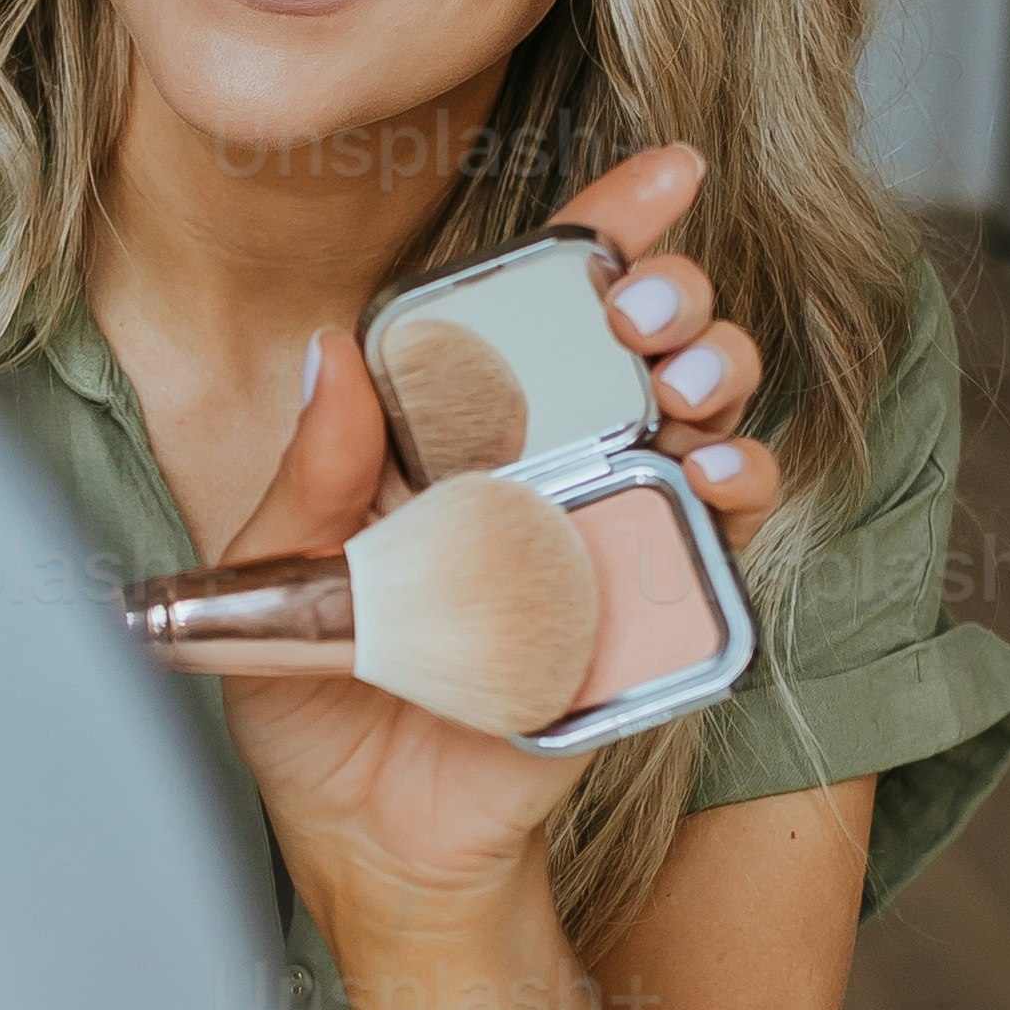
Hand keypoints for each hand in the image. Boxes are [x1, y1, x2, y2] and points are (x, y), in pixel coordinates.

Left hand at [211, 145, 785, 930]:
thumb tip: (332, 353)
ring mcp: (604, 526)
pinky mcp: (644, 605)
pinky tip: (717, 470)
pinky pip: (716, 530)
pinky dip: (736, 484)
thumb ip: (307, 474)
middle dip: (671, 291)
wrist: (369, 837)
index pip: (531, 303)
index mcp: (449, 427)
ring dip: (716, 369)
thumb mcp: (273, 579)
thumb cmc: (312, 702)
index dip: (605, 228)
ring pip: (699, 411)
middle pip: (637, 336)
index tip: (666, 172)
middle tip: (645, 305)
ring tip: (687, 377)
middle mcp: (541, 459)